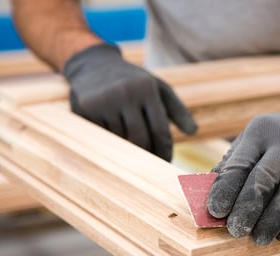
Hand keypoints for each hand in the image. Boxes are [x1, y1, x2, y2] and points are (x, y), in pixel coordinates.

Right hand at [63, 44, 196, 160]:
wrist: (94, 65)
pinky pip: (102, 137)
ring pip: (120, 141)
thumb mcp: (159, 89)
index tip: (167, 163)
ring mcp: (104, 100)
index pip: (160, 130)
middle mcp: (126, 93)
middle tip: (151, 165)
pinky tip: (112, 139)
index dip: (165, 151)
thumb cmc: (134, 82)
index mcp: (147, 89)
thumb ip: (178, 110)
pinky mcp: (85, 109)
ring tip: (132, 150)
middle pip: (140, 140)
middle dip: (147, 156)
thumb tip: (194, 132)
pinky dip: (110, 142)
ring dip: (128, 150)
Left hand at [207, 92, 279, 244]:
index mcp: (259, 132)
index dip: (226, 188)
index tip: (216, 211)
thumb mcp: (254, 139)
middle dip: (248, 207)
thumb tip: (208, 193)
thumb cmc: (276, 137)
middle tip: (236, 230)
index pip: (240, 162)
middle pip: (265, 178)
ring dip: (272, 219)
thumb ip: (233, 163)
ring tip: (260, 238)